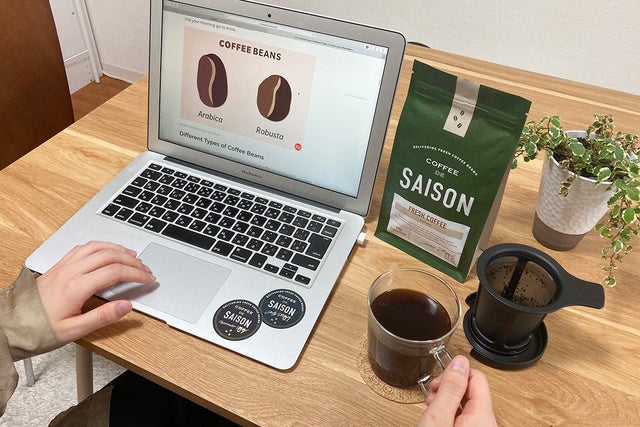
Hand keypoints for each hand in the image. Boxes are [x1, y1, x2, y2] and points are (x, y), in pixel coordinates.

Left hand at [37, 241, 155, 342]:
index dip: (136, 274)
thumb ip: (103, 317)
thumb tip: (126, 306)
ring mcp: (63, 266)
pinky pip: (82, 248)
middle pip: (109, 255)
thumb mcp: (74, 331)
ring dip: (117, 249)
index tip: (148, 279)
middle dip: (132, 260)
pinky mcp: (58, 266)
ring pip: (96, 247)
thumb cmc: (39, 331)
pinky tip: (106, 252)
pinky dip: (100, 246)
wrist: (10, 326)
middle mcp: (70, 272)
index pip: (115, 272)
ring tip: (132, 256)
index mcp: (76, 287)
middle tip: (145, 269)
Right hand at [418, 355, 495, 426]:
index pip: (477, 376)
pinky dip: (449, 412)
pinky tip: (437, 416)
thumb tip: (460, 362)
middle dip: (449, 387)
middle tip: (433, 394)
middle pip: (471, 389)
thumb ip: (451, 388)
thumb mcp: (439, 415)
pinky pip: (464, 415)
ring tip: (432, 406)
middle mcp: (486, 422)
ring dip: (447, 399)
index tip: (439, 380)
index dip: (454, 374)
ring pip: (466, 402)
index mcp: (483, 415)